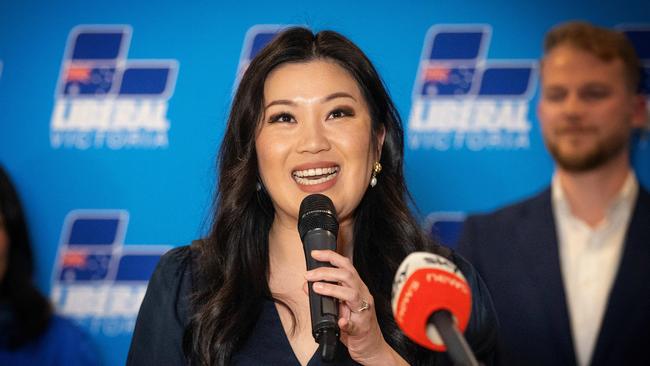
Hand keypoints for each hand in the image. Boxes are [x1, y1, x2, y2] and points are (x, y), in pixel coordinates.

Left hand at [305, 250, 407, 365]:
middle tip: (308, 275)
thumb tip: (306, 285)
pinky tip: (340, 321)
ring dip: (332, 289)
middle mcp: (362, 296)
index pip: (346, 266)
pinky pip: (355, 324)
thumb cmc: (355, 325)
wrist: (371, 347)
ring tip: (317, 288)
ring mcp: (364, 311)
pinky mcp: (362, 328)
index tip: (315, 254)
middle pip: (347, 275)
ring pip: (352, 294)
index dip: (331, 257)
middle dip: (326, 271)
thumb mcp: (338, 307)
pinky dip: (346, 322)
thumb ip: (325, 296)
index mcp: (357, 288)